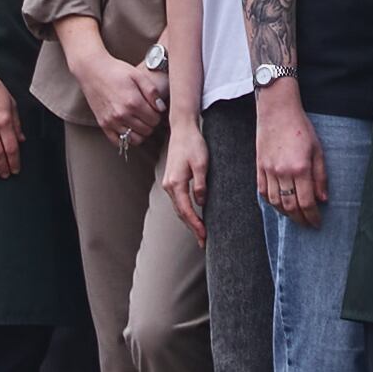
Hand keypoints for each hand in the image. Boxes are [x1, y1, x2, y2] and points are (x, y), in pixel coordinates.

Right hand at [69, 34, 159, 150]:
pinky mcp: (103, 125)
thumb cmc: (116, 70)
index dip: (158, 115)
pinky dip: (126, 138)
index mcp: (133, 102)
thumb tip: (161, 108)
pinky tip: (129, 128)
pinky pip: (118, 142)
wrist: (93, 70)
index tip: (155, 109)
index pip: (154, 120)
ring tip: (140, 121)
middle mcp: (122, 114)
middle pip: (146, 130)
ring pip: (135, 139)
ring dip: (141, 132)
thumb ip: (152, 92)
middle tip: (148, 114)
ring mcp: (111, 121)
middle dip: (151, 123)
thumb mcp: (138, 75)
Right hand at [160, 116, 208, 238]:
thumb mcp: (202, 164)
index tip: (204, 236)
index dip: (195, 225)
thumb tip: (201, 203)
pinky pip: (178, 200)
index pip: (186, 211)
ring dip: (188, 220)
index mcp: (176, 183)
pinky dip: (185, 210)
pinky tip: (193, 215)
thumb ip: (201, 185)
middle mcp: (169, 185)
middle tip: (204, 241)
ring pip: (178, 207)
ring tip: (200, 232)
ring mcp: (168, 183)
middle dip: (192, 228)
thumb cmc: (193, 144)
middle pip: (180, 213)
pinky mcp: (171, 179)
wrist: (182, 129)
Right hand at [257, 84, 326, 222]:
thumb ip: (320, 176)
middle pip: (290, 207)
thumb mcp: (317, 149)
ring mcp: (268, 171)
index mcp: (300, 168)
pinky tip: (279, 204)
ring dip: (286, 214)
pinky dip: (271, 202)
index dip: (312, 217)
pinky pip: (263, 192)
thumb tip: (323, 199)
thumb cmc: (300, 127)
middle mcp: (283, 173)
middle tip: (308, 225)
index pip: (307, 202)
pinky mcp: (259, 167)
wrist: (277, 111)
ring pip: (275, 203)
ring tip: (295, 216)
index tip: (317, 223)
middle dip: (300, 220)